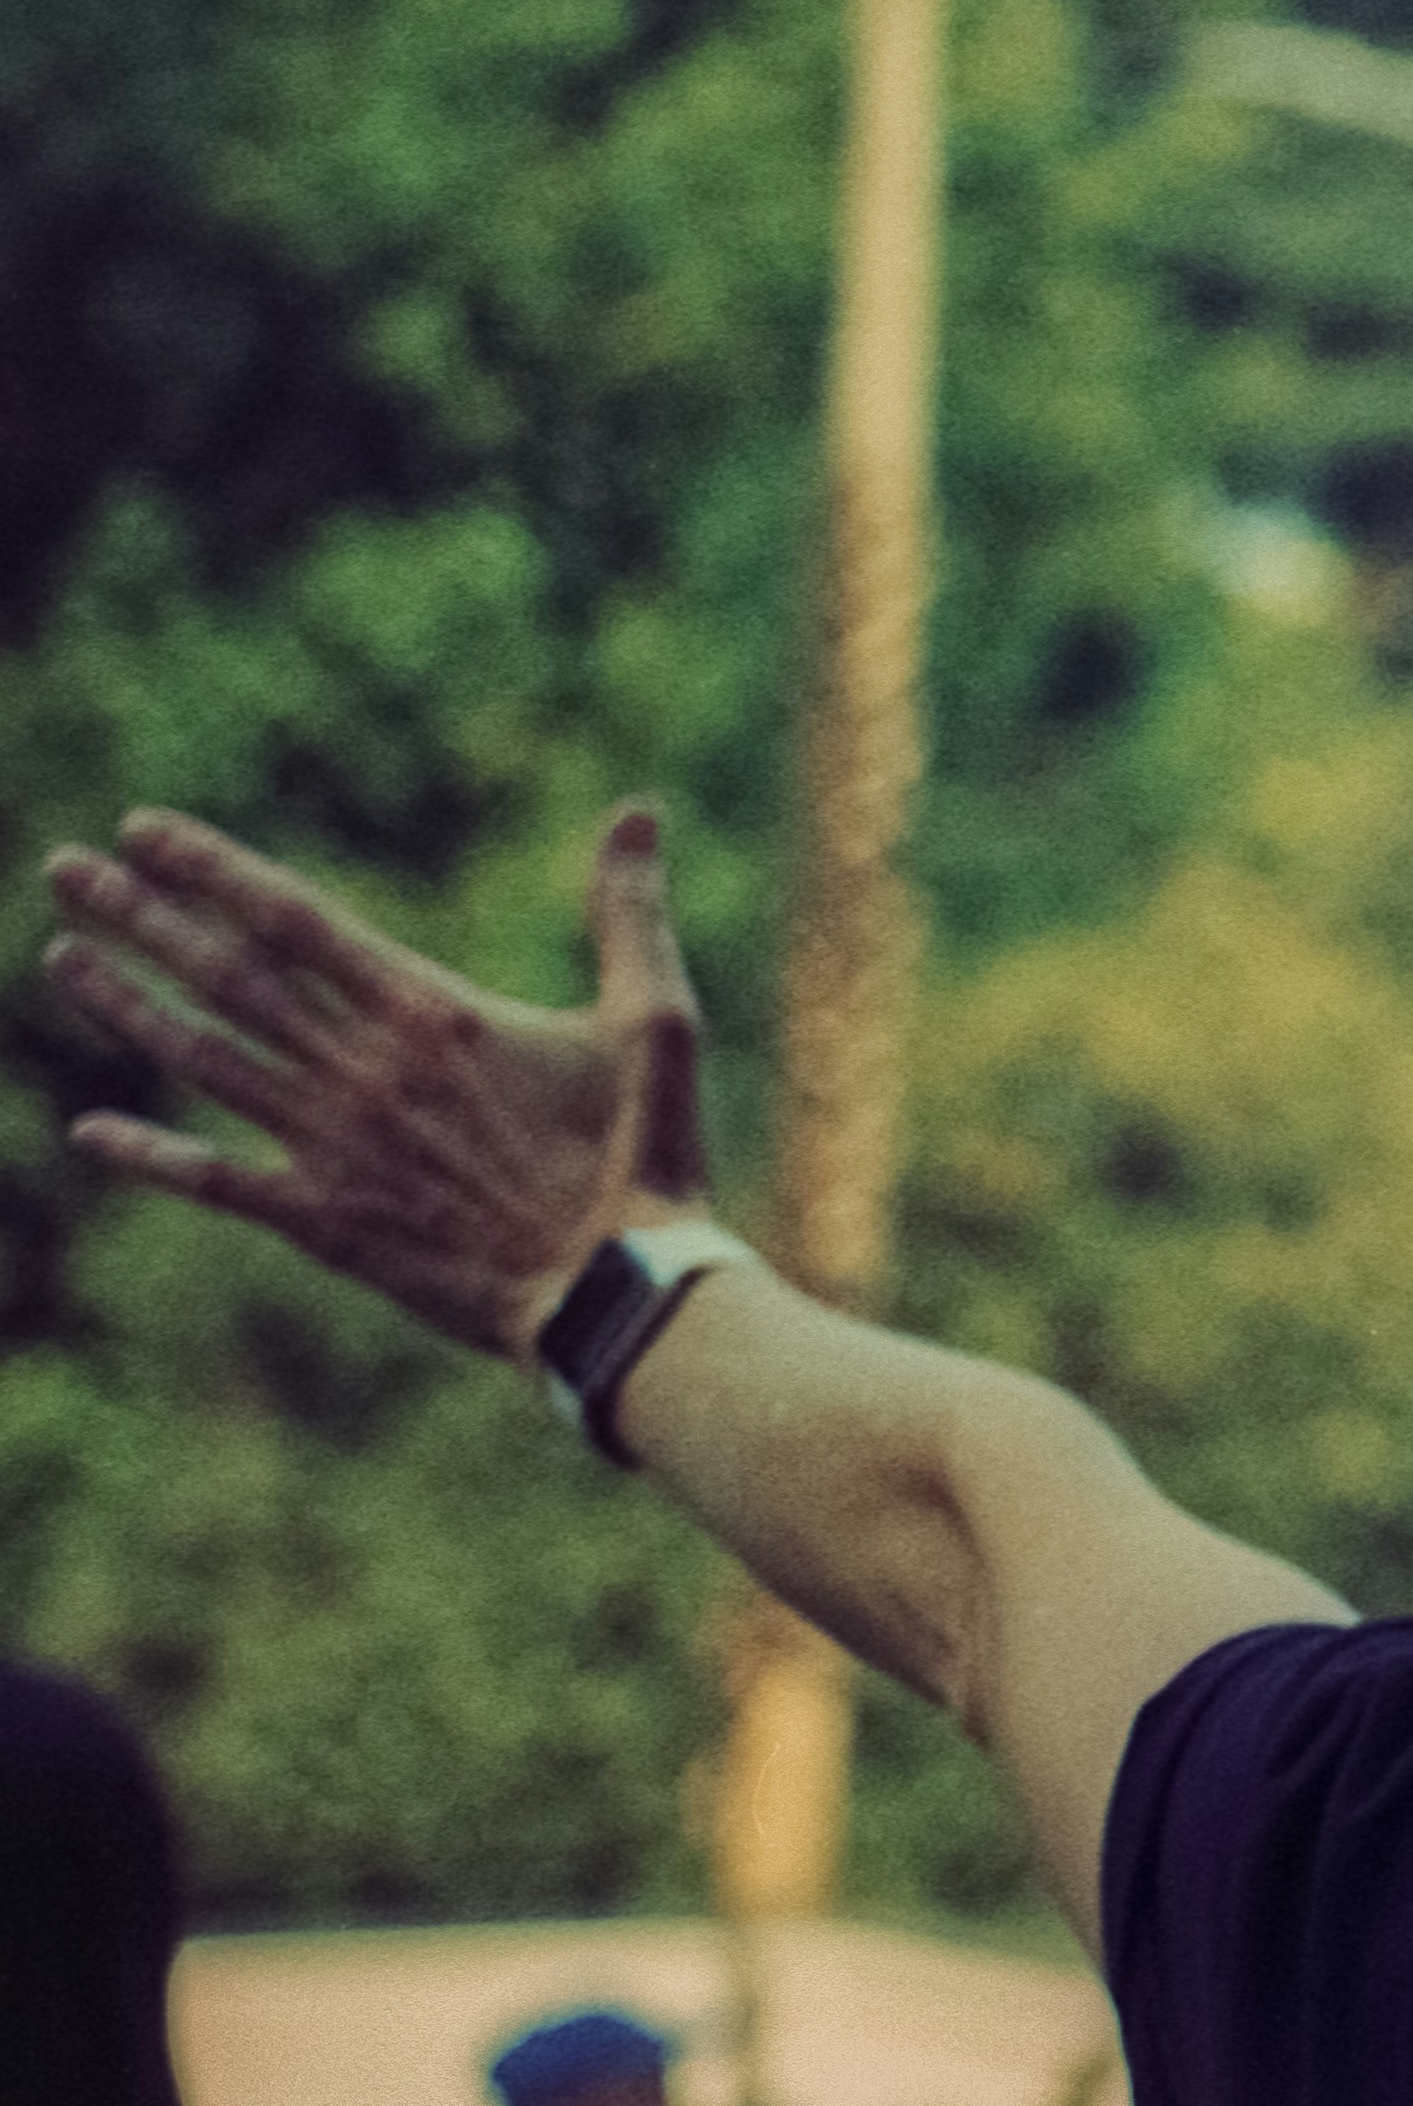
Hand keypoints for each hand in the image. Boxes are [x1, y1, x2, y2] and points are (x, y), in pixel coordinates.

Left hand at [44, 804, 709, 1359]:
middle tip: (63, 866)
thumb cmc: (645, 1153)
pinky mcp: (325, 1220)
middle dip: (140, 914)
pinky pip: (217, 1182)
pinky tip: (89, 1134)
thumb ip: (629, 915)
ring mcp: (332, 1146)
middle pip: (226, 974)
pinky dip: (150, 1157)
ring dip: (126, 1005)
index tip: (142, 827)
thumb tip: (636, 812)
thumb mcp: (656, 1021)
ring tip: (62, 954)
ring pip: (205, 1060)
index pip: (294, 919)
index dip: (213, 870)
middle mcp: (361, 1070)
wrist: (617, 1293)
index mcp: (431, 1013)